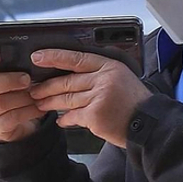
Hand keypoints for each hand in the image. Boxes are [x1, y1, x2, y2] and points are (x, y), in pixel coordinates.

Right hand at [0, 47, 46, 143]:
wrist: (16, 127)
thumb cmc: (14, 100)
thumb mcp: (11, 84)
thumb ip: (12, 71)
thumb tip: (29, 59)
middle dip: (8, 81)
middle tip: (26, 79)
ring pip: (0, 103)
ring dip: (21, 97)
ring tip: (35, 94)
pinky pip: (12, 118)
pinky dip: (28, 111)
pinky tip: (38, 107)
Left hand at [27, 52, 148, 146]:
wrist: (149, 124)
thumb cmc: (134, 103)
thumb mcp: (120, 78)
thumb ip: (99, 75)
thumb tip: (71, 76)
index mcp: (109, 66)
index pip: (76, 58)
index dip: (54, 57)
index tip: (37, 57)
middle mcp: (103, 79)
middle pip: (67, 81)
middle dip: (46, 86)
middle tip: (34, 90)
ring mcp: (99, 97)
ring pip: (66, 99)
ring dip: (50, 103)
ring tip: (40, 104)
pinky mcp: (95, 115)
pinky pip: (72, 116)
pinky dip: (64, 119)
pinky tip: (60, 120)